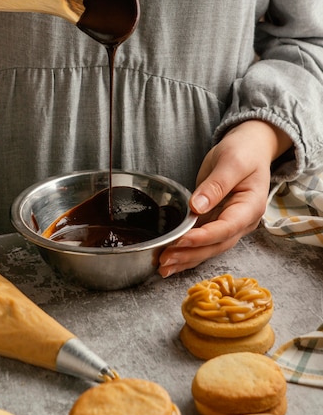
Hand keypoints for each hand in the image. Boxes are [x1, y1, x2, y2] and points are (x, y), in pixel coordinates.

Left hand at [158, 120, 291, 276]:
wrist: (251, 148)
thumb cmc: (244, 152)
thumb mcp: (232, 162)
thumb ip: (216, 185)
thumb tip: (197, 207)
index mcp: (250, 207)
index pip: (226, 227)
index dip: (203, 237)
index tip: (181, 241)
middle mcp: (242, 221)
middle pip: (216, 244)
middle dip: (190, 254)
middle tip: (165, 260)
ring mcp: (230, 224)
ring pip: (209, 248)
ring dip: (186, 258)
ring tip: (163, 266)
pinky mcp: (217, 222)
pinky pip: (203, 241)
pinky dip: (187, 251)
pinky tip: (171, 259)